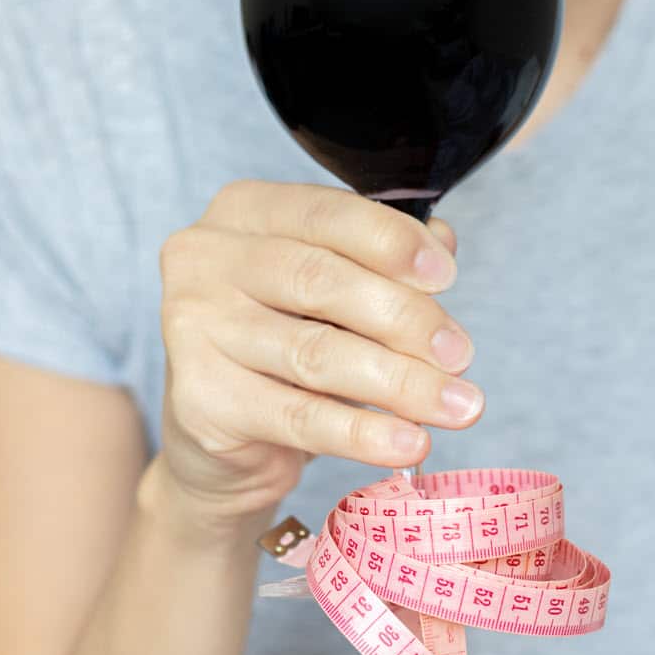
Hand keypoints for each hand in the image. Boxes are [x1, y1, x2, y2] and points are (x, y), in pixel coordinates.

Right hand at [153, 181, 482, 536]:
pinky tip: (411, 444)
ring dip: (402, 383)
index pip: (326, 214)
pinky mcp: (200, 400)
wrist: (222, 440)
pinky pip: (300, 418)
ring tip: (459, 407)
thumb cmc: (287, 343)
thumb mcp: (337, 292)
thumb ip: (384, 260)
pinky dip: (364, 434)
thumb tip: (443, 243)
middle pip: (321, 282)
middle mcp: (206, 259)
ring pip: (317, 354)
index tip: (448, 278)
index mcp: (245, 211)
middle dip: (406, 319)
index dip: (393, 242)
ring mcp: (193, 329)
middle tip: (461, 355)